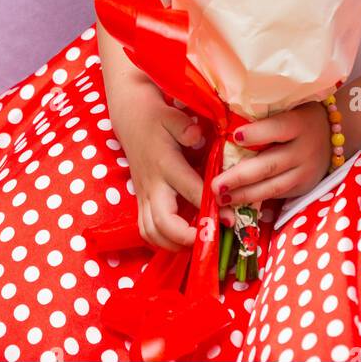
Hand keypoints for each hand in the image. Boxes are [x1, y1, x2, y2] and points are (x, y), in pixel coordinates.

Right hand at [110, 80, 236, 252]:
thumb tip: (197, 137)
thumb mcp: (172, 116)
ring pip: (152, 233)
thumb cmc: (157, 117)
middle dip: (186, 238)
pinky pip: (147, 230)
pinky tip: (180, 241)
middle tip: (210, 241)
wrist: (131, 118)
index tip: (229, 219)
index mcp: (166, 164)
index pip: (189, 191)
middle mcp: (153, 185)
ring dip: (174, 245)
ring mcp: (144, 196)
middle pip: (164, 222)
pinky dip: (163, 242)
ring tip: (198, 244)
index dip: (209, 208)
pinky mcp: (140, 201)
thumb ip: (185, 127)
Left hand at [211, 102, 332, 209]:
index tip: (234, 136)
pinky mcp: (304, 187)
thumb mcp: (288, 106)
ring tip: (221, 198)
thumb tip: (226, 119)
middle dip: (240, 177)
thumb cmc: (300, 114)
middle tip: (215, 185)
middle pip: (270, 165)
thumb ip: (264, 114)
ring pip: (273, 187)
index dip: (256, 133)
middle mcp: (304, 149)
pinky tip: (237, 201)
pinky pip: (278, 195)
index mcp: (299, 123)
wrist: (334, 133)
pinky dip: (256, 199)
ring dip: (245, 194)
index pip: (277, 128)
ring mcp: (305, 171)